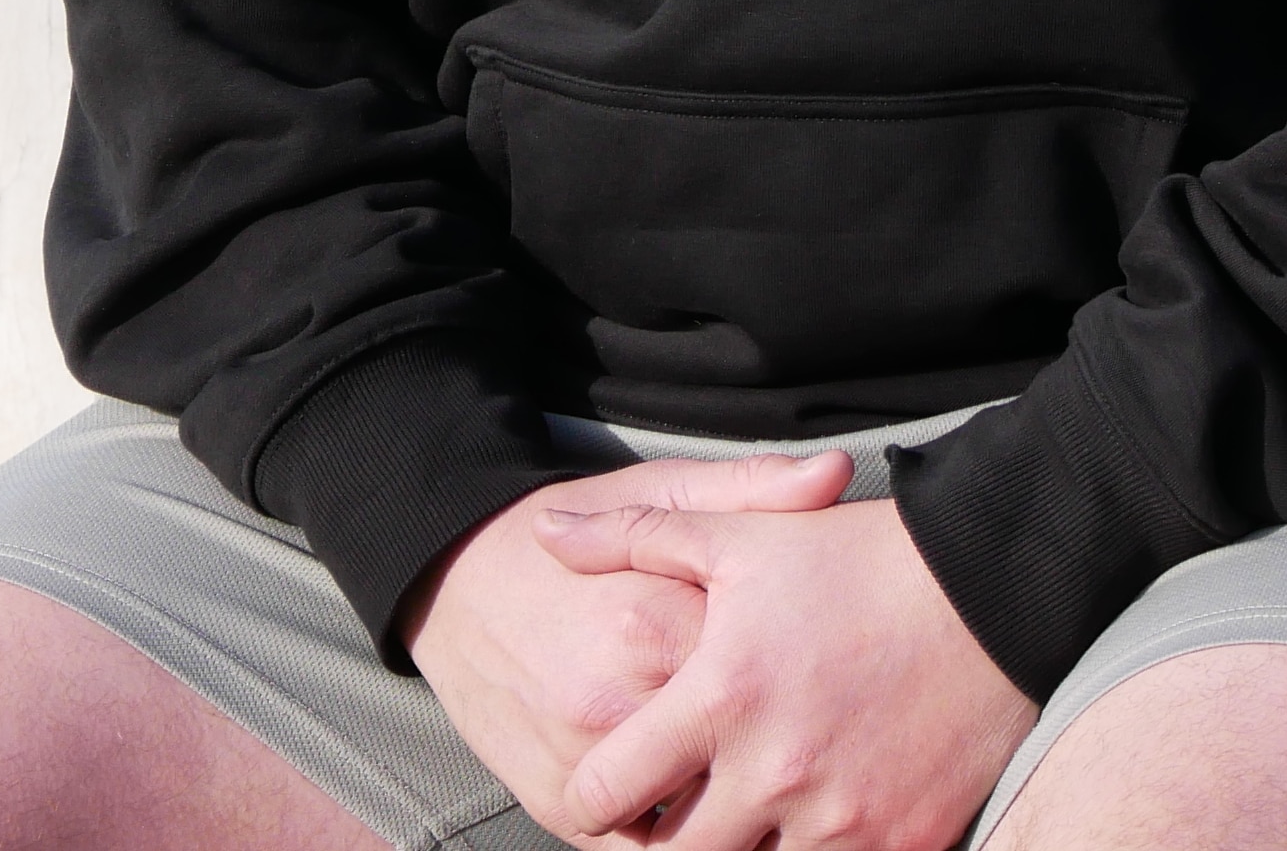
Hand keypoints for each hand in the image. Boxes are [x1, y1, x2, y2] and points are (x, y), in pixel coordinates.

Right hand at [402, 449, 855, 839]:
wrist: (448, 579)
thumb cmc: (565, 540)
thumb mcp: (654, 492)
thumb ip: (750, 489)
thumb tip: (837, 474)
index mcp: (665, 624)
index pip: (774, 680)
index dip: (807, 681)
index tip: (825, 679)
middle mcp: (626, 702)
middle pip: (742, 762)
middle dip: (773, 759)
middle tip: (801, 748)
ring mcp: (588, 763)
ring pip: (700, 820)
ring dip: (730, 809)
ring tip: (751, 778)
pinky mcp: (558, 807)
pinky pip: (643, 848)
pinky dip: (675, 836)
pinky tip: (693, 802)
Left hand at [533, 487, 1035, 850]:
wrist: (991, 592)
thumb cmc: (856, 560)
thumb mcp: (734, 534)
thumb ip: (630, 536)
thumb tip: (547, 531)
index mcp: (722, 699)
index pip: (610, 793)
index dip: (593, 798)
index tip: (605, 790)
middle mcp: (776, 772)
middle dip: (665, 841)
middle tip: (677, 810)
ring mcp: (843, 819)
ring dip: (744, 848)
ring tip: (749, 809)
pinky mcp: (904, 843)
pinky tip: (813, 817)